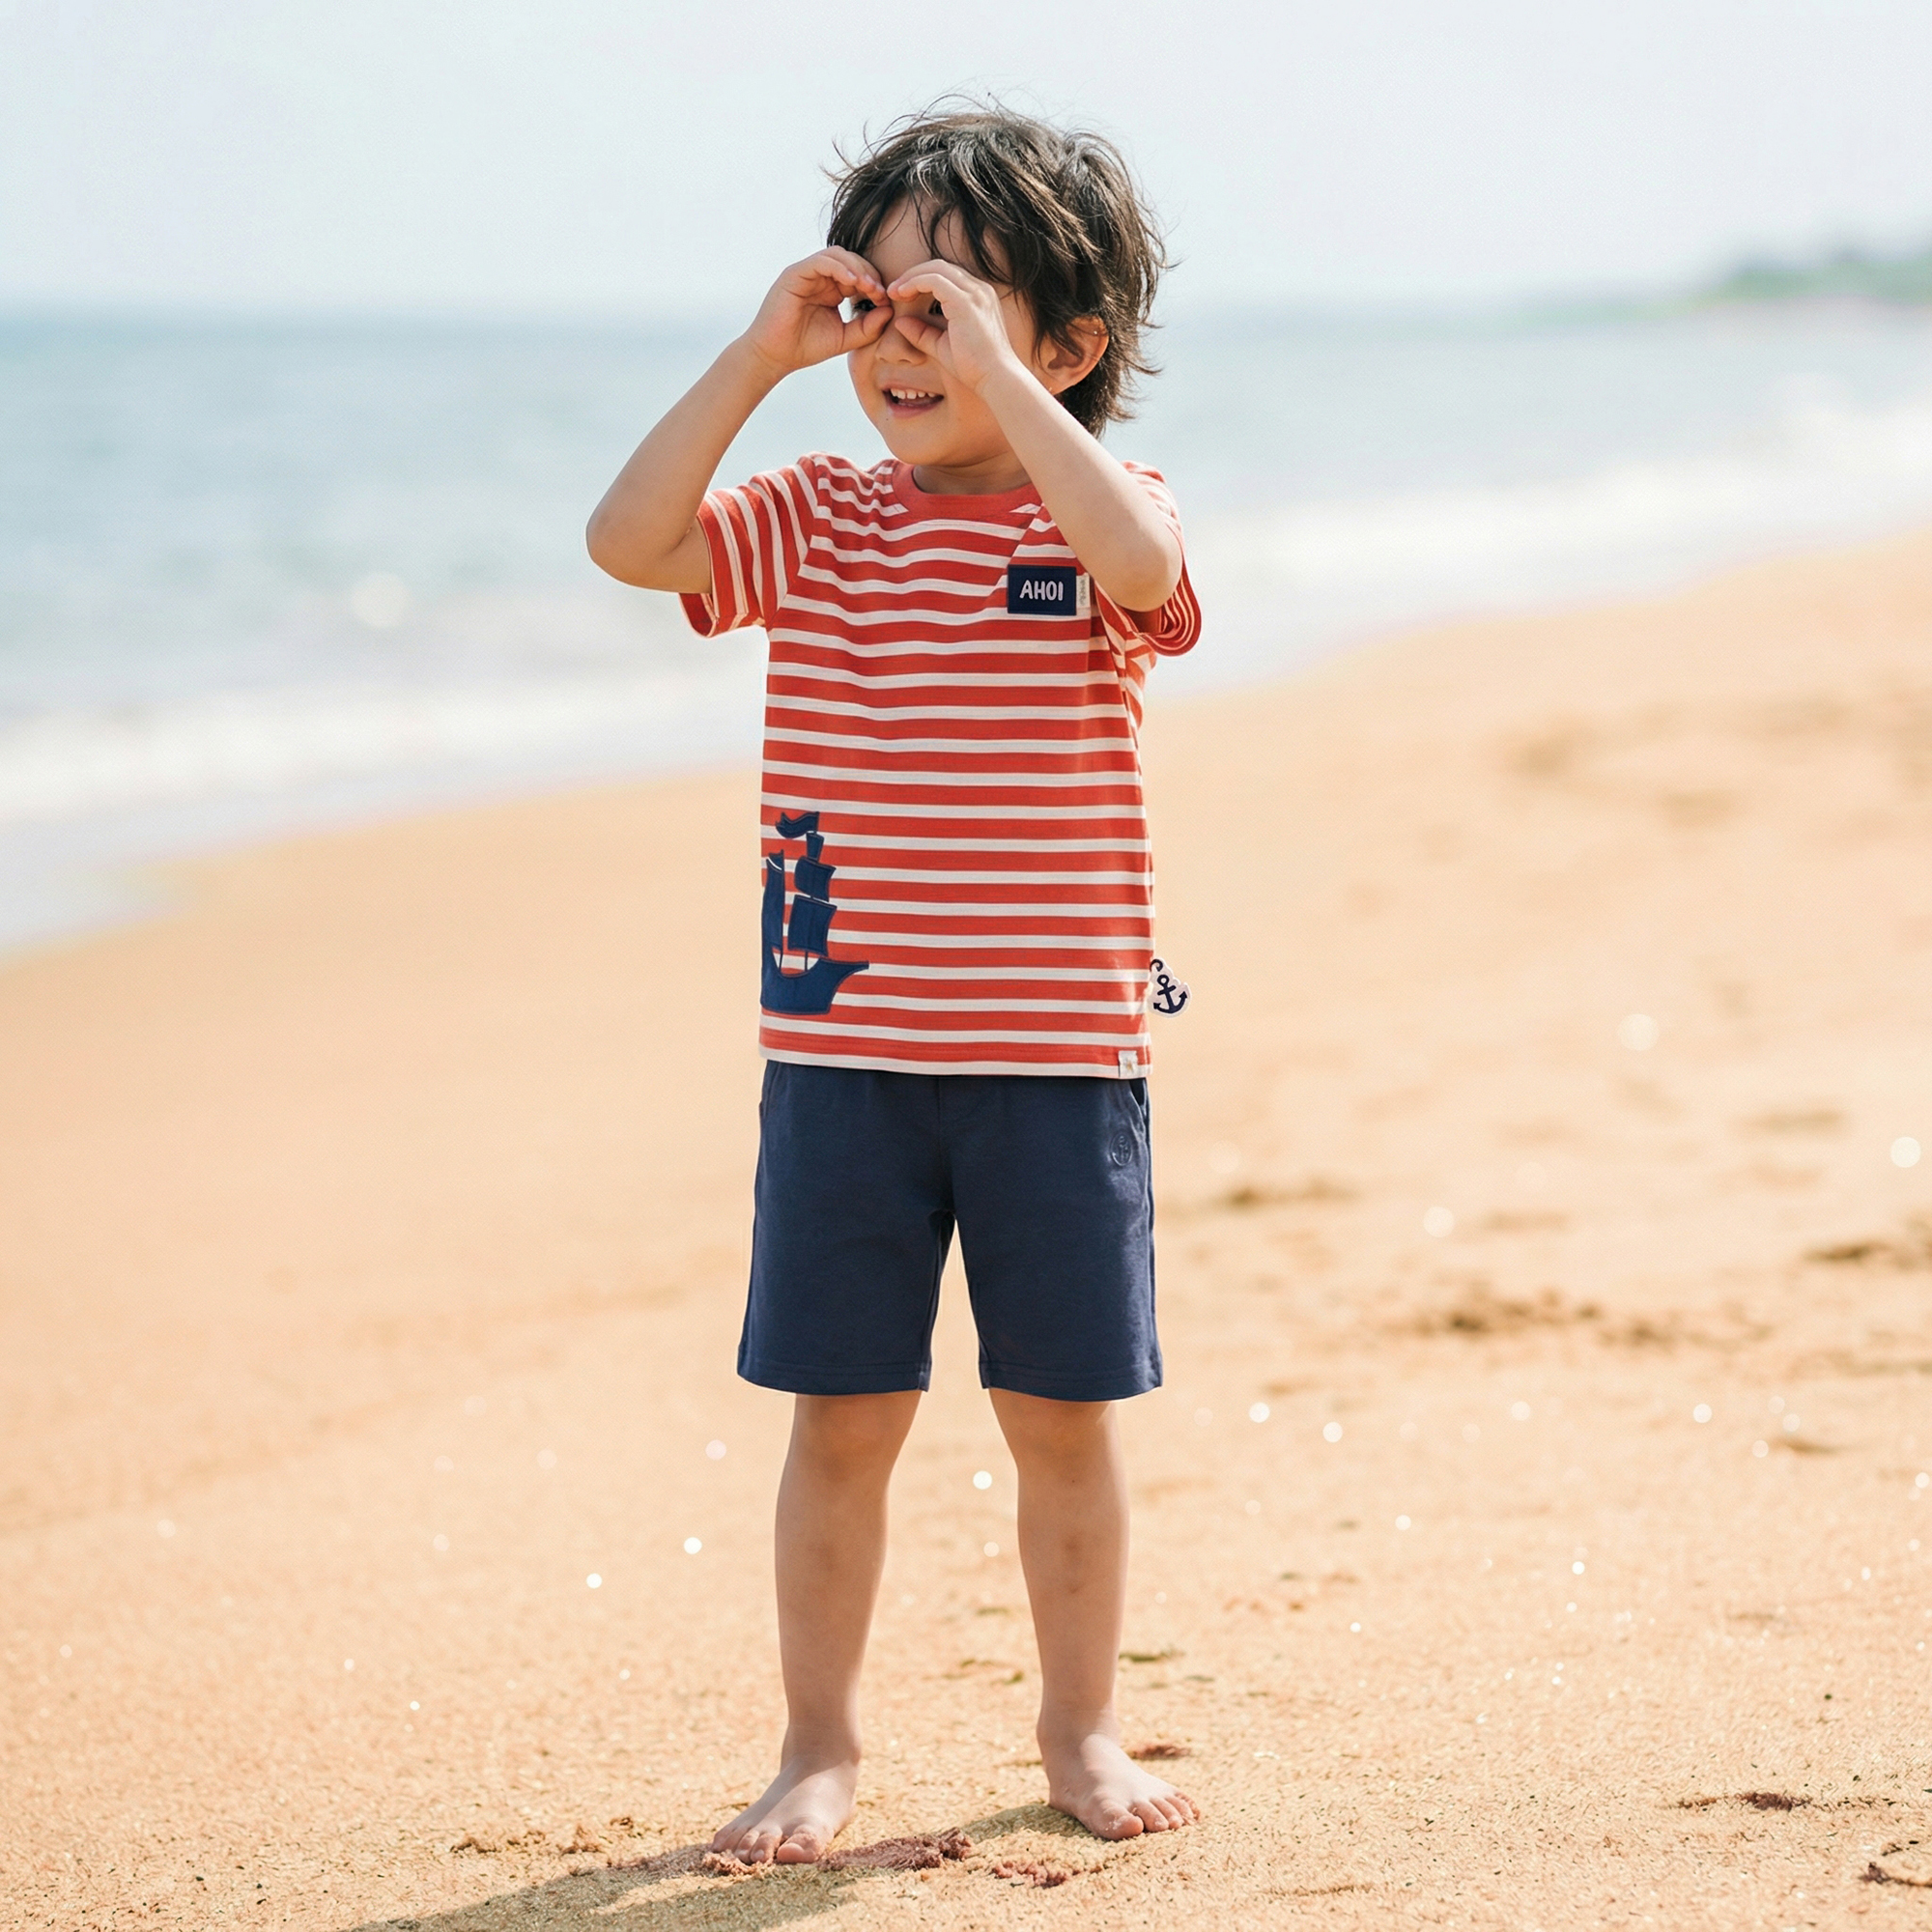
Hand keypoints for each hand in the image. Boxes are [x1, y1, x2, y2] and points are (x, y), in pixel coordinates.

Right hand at [740, 249, 892, 378]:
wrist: (775, 356)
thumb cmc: (806, 347)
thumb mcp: (845, 338)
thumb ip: (867, 327)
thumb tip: (890, 311)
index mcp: (832, 289)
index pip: (858, 273)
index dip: (875, 283)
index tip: (886, 300)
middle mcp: (820, 277)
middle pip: (851, 259)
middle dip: (869, 273)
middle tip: (880, 292)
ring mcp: (806, 273)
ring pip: (837, 255)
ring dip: (856, 268)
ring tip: (868, 286)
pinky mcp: (794, 274)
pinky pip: (820, 262)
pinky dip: (838, 268)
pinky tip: (851, 282)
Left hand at [883, 260, 1029, 393]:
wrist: (996, 378)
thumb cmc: (975, 367)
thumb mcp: (942, 346)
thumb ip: (923, 333)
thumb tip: (901, 322)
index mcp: (978, 297)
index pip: (947, 276)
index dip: (921, 281)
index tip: (901, 295)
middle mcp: (979, 289)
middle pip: (940, 266)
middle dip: (913, 274)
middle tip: (893, 291)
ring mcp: (974, 293)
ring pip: (936, 268)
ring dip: (911, 277)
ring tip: (894, 292)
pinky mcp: (965, 301)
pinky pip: (934, 280)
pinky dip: (915, 283)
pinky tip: (902, 294)